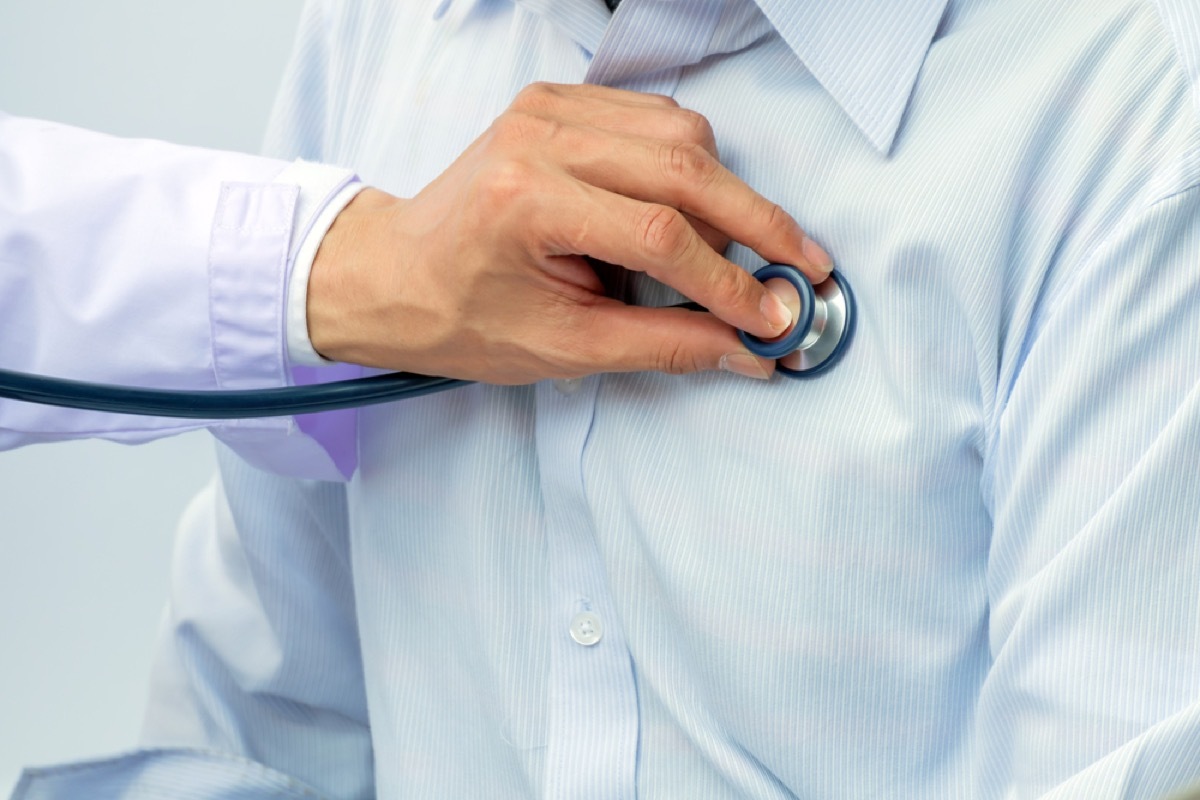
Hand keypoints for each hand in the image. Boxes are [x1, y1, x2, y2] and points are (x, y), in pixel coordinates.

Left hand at [307, 82, 831, 383]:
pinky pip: (654, 118)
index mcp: (527, 201)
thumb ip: (664, 344)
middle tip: (802, 270)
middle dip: (756, 224)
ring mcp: (547, 109)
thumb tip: (746, 347)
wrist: (395, 273)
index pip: (659, 234)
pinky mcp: (557, 102)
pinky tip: (694, 210)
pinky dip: (690, 164)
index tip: (774, 316)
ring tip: (739, 253)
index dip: (728, 280)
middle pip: (684, 166)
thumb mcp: (563, 348)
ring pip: (680, 132)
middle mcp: (538, 138)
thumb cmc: (460, 316)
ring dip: (726, 192)